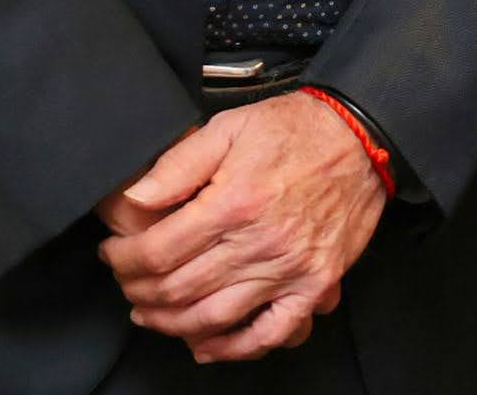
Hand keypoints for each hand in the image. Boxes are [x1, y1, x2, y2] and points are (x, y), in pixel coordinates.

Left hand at [98, 93, 386, 362]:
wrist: (363, 136)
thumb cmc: (297, 129)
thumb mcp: (230, 127)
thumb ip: (178, 164)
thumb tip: (134, 198)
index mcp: (234, 203)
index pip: (158, 252)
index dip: (123, 260)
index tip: (113, 254)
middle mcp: (260, 243)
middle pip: (178, 290)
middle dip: (139, 291)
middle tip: (127, 283)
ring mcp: (290, 269)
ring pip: (213, 318)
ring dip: (171, 324)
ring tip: (151, 313)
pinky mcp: (315, 284)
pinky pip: (271, 333)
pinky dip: (234, 348)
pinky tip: (207, 346)